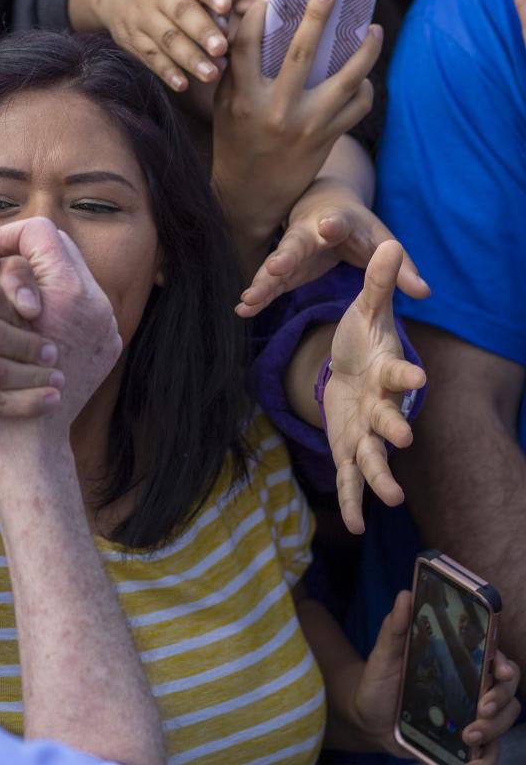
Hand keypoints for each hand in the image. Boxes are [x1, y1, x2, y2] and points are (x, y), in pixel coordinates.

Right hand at [0, 210, 122, 434]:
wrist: (29, 451)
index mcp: (69, 292)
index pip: (39, 232)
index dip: (7, 243)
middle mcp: (97, 306)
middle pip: (58, 253)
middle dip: (25, 265)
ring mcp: (108, 328)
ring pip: (71, 280)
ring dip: (40, 290)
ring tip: (17, 317)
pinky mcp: (108, 348)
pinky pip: (83, 309)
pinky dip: (56, 313)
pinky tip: (32, 336)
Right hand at [86, 0, 231, 90]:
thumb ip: (210, 0)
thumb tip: (226, 32)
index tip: (226, 7)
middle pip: (180, 11)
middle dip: (202, 31)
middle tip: (221, 49)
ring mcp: (140, 15)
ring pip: (166, 38)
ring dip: (189, 58)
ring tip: (211, 75)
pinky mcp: (130, 38)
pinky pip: (150, 56)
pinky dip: (166, 71)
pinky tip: (182, 84)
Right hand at [211, 0, 380, 264]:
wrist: (249, 196)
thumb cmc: (236, 141)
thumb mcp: (227, 105)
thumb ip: (241, 68)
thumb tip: (264, 22)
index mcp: (242, 97)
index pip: (247, 43)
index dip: (257, 13)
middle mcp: (274, 110)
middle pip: (302, 52)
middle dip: (318, 15)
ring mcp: (304, 126)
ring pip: (347, 78)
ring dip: (365, 49)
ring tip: (372, 29)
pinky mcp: (326, 139)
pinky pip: (357, 106)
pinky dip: (365, 88)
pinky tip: (364, 75)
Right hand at [237, 179, 428, 317]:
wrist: (323, 208)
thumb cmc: (358, 228)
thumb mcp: (382, 241)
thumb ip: (401, 267)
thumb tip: (424, 292)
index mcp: (338, 223)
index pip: (336, 223)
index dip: (332, 225)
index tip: (327, 226)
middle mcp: (308, 234)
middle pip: (294, 244)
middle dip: (284, 256)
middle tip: (273, 267)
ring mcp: (291, 252)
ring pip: (273, 267)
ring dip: (261, 283)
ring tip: (247, 300)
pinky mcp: (282, 270)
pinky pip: (266, 283)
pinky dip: (256, 295)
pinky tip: (241, 310)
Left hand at [324, 241, 426, 534]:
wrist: (351, 371)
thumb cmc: (362, 341)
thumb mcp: (365, 312)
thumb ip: (376, 285)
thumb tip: (387, 243)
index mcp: (387, 372)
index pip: (400, 373)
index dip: (408, 374)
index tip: (419, 376)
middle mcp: (382, 406)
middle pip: (390, 419)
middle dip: (395, 428)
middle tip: (402, 438)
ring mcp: (367, 432)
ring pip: (374, 457)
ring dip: (380, 477)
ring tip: (388, 500)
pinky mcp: (349, 450)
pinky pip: (351, 478)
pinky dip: (352, 502)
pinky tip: (353, 526)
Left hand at [353, 592, 520, 760]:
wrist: (368, 716)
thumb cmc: (380, 678)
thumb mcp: (385, 652)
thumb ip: (396, 626)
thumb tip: (405, 595)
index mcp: (459, 659)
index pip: (495, 657)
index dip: (505, 663)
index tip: (500, 670)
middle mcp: (471, 686)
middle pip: (507, 691)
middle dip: (501, 701)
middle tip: (481, 709)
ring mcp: (470, 714)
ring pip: (503, 722)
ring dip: (494, 730)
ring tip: (468, 736)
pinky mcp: (464, 742)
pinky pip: (488, 752)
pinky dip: (486, 759)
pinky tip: (473, 762)